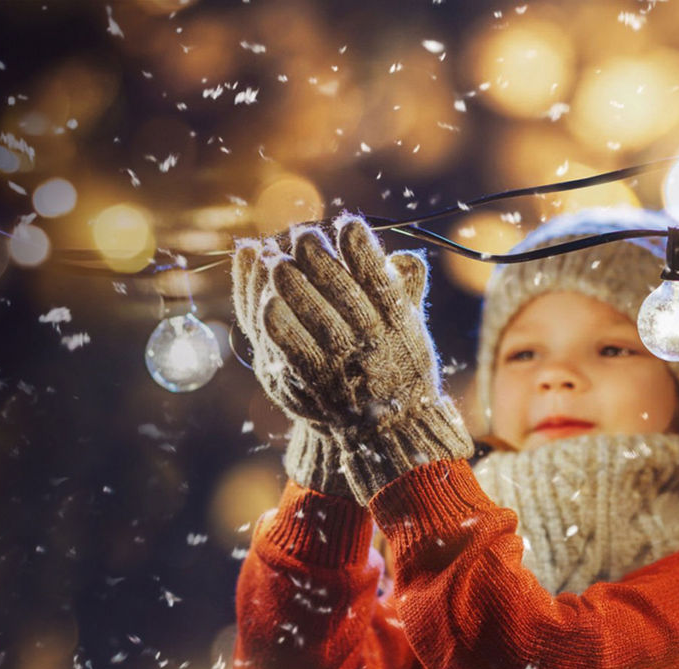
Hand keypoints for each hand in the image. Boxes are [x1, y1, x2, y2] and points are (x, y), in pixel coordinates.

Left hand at [255, 214, 472, 503]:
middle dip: (314, 253)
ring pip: (307, 310)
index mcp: (397, 321)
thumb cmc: (399, 372)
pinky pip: (286, 343)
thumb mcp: (413, 331)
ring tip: (275, 260)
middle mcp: (369, 338)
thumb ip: (406, 291)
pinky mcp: (311, 380)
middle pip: (336, 284)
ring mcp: (339, 360)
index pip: (377, 273)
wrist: (389, 433)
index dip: (360, 245)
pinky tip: (265, 300)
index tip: (346, 225)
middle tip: (300, 235)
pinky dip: (274, 318)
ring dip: (287, 279)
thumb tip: (404, 256)